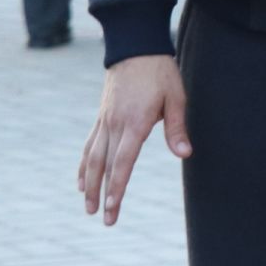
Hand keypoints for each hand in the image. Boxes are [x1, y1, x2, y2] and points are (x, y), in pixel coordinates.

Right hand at [79, 55, 191, 224]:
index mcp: (135, 122)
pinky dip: (83, 165)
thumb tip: (185, 154)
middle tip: (104, 219)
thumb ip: (176, 127)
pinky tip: (80, 181)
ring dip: (89, 184)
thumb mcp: (175, 96)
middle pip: (105, 166)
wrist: (135, 46)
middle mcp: (115, 124)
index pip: (122, 163)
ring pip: (92, 158)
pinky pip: (89, 145)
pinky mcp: (101, 116)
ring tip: (88, 207)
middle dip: (103, 194)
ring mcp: (105, 120)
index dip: (117, 188)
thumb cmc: (160, 72)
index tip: (112, 209)